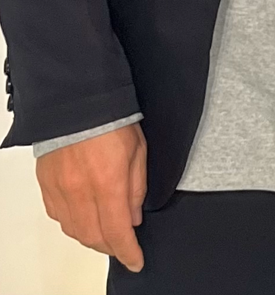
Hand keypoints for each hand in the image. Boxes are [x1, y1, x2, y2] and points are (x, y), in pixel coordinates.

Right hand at [37, 122, 145, 271]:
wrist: (77, 102)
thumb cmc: (113, 121)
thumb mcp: (139, 152)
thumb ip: (136, 189)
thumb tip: (133, 219)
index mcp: (108, 184)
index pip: (118, 232)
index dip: (128, 251)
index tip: (136, 260)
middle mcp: (81, 193)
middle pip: (94, 237)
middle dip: (111, 247)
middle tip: (124, 246)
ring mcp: (60, 191)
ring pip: (74, 230)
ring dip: (92, 237)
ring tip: (107, 233)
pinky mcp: (47, 186)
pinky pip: (59, 216)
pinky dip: (74, 223)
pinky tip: (85, 218)